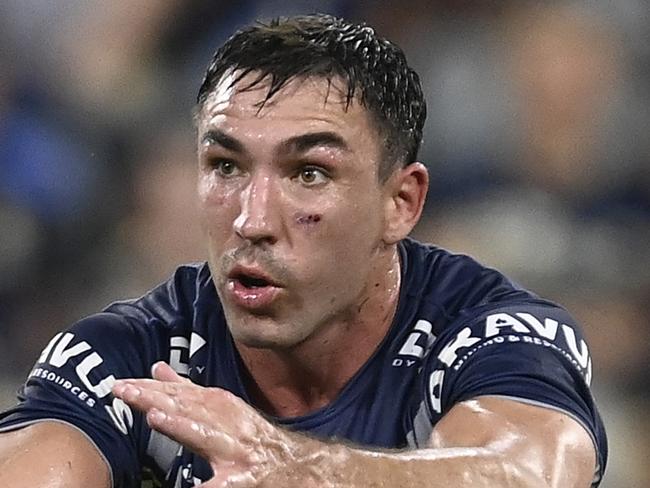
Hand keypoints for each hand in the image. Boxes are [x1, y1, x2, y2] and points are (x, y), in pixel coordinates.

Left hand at [111, 362, 297, 486]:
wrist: (301, 467)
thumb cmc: (257, 440)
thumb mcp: (225, 409)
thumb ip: (190, 391)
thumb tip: (158, 369)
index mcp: (223, 408)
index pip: (183, 393)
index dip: (152, 388)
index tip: (122, 383)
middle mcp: (229, 426)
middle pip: (189, 408)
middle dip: (156, 398)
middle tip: (122, 390)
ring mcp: (236, 453)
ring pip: (206, 436)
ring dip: (182, 424)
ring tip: (154, 416)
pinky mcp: (243, 481)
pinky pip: (218, 485)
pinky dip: (205, 484)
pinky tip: (192, 485)